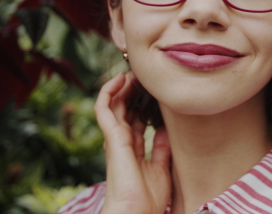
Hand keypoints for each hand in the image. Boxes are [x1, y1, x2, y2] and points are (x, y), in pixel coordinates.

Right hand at [95, 72, 171, 213]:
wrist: (137, 213)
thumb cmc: (148, 199)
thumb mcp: (162, 169)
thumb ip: (163, 148)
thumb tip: (167, 129)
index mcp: (134, 149)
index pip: (137, 120)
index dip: (143, 103)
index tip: (155, 90)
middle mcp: (122, 141)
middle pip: (125, 109)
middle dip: (133, 91)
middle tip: (145, 75)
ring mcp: (115, 138)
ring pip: (113, 104)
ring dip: (121, 86)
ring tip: (133, 71)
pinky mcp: (111, 137)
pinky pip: (104, 108)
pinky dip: (108, 92)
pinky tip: (120, 79)